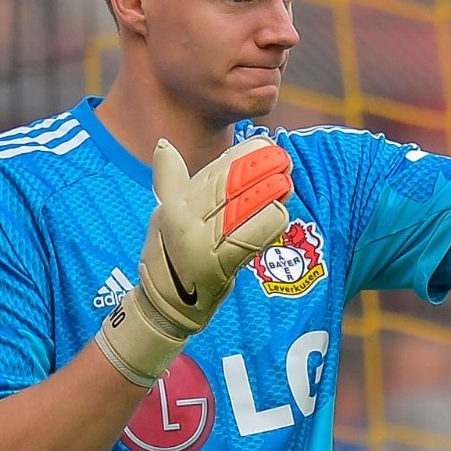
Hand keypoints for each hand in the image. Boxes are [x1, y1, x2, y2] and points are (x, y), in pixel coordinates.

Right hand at [95, 137, 292, 385]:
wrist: (163, 305)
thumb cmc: (170, 256)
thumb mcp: (164, 215)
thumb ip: (170, 180)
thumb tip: (164, 145)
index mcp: (174, 202)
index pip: (214, 170)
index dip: (242, 154)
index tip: (265, 145)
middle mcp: (182, 219)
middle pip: (228, 185)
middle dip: (259, 168)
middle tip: (283, 160)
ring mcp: (197, 244)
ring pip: (240, 208)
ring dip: (268, 192)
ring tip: (287, 182)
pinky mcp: (214, 267)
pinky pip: (247, 239)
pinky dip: (267, 223)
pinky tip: (281, 212)